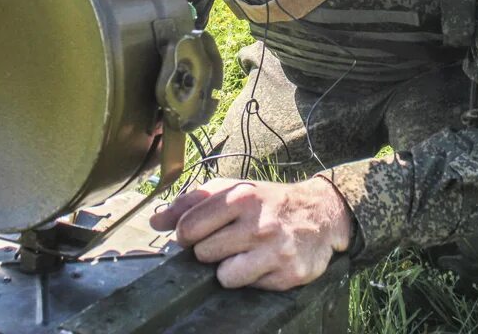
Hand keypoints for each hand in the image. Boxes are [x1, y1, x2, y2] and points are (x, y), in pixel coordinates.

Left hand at [148, 177, 351, 290]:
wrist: (321, 214)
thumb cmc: (268, 202)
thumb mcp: (233, 190)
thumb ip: (191, 203)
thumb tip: (155, 221)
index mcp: (241, 197)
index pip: (189, 227)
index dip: (186, 235)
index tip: (195, 234)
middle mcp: (258, 224)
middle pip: (203, 254)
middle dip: (210, 250)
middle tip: (228, 241)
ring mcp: (275, 251)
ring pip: (223, 277)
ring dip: (227, 268)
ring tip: (243, 254)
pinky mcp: (288, 275)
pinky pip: (249, 287)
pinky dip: (251, 278)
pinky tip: (263, 262)